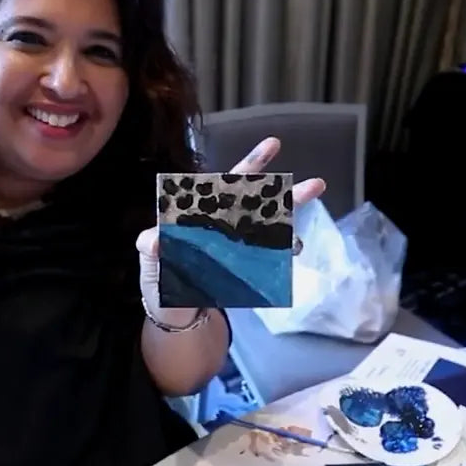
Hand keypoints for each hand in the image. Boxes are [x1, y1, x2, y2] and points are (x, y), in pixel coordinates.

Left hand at [135, 136, 326, 317]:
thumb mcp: (149, 265)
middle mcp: (225, 226)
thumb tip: (154, 242)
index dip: (250, 166)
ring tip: (315, 208)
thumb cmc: (159, 284)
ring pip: (269, 227)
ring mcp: (239, 248)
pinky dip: (283, 252)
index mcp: (202, 216)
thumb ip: (150, 249)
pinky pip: (269, 258)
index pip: (226, 184)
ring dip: (292, 217)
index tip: (273, 147)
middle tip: (315, 181)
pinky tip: (294, 248)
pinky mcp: (245, 270)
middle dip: (285, 190)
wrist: (174, 318)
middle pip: (257, 202)